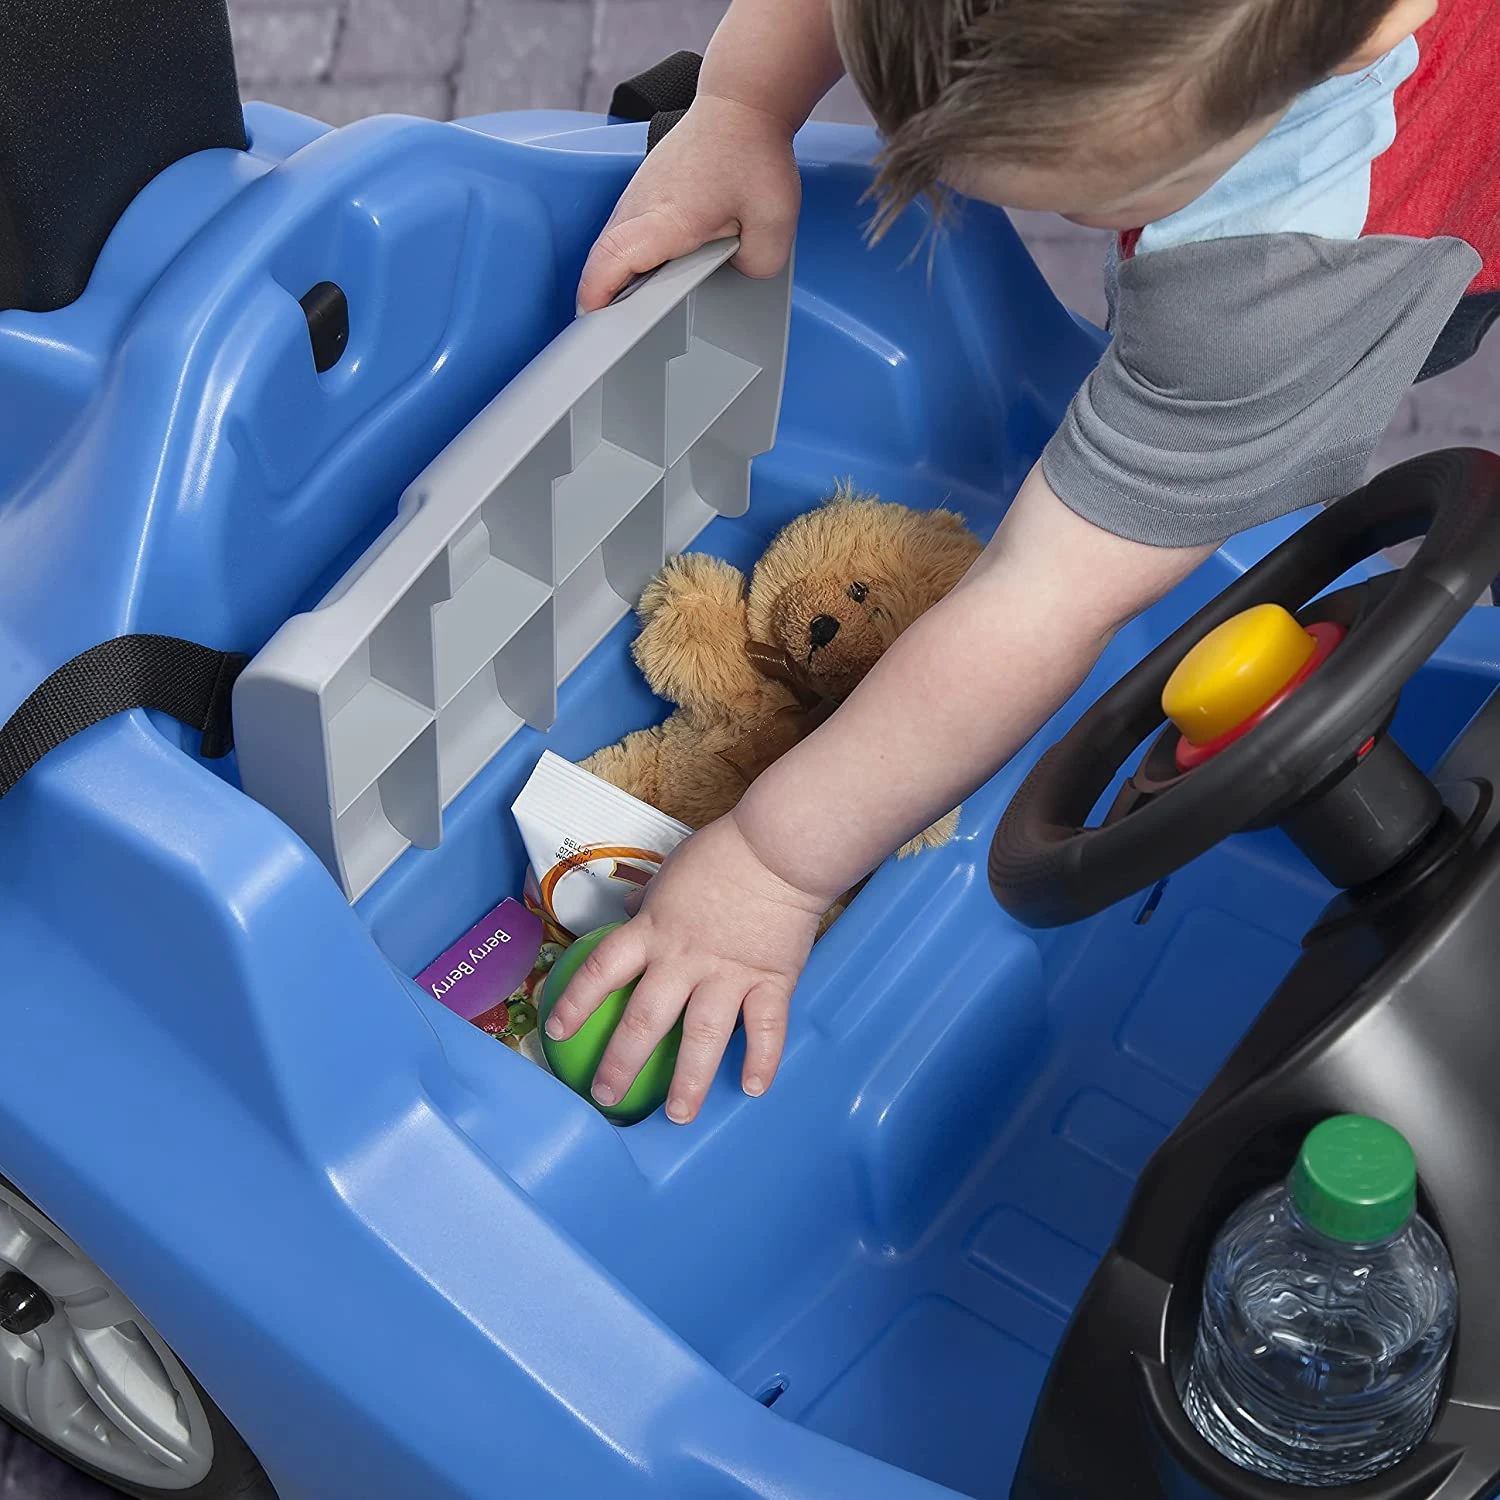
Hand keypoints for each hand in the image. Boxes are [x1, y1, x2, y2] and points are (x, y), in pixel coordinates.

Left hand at [543, 813, 825, 1122]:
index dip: (576, 1003)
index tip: (556, 1031)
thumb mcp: (671, 874)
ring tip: (678, 1116)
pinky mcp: (770, 980)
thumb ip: (651, 904)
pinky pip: (765, 1028)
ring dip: (688, 1081)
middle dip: (621, 1063)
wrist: (779, 849)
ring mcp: (727, 974)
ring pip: (702, 1036)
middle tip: (606, 1095)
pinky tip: (753, 1088)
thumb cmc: (723, 854)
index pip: (601, 970)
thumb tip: (632, 911)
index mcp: (653, 930)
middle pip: (644, 1019)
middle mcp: (683, 960)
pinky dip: (762, 1060)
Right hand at [576, 92, 800, 312]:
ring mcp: (636, 195)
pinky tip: (644, 274)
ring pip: (608, 246)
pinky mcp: (640, 191)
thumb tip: (738, 275)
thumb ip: (756, 266)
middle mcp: (641, 205)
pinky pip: (621, 232)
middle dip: (601, 298)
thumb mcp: (774, 225)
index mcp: (667, 218)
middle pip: (602, 260)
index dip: (598, 294)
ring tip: (628, 310)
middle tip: (613, 334)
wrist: (741, 104)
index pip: (613, 260)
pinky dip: (623, 258)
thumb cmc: (753, 154)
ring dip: (613, 277)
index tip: (592, 320)